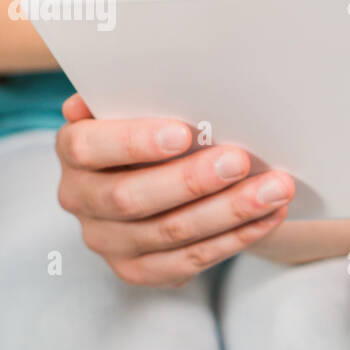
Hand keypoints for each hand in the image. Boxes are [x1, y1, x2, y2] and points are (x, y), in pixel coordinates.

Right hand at [55, 95, 294, 286]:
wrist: (161, 177)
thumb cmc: (155, 128)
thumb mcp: (141, 104)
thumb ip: (138, 94)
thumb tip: (143, 78)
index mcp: (73, 151)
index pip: (89, 147)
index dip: (134, 141)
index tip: (183, 133)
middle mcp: (80, 200)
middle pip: (132, 197)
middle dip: (192, 180)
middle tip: (241, 160)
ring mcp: (108, 241)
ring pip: (171, 233)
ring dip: (230, 210)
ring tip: (275, 188)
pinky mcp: (139, 271)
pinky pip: (192, 259)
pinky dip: (237, 236)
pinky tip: (269, 215)